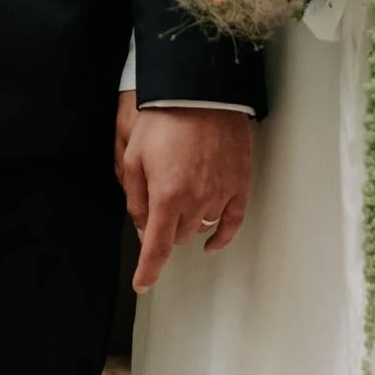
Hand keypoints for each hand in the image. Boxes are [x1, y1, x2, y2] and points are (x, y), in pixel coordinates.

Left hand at [120, 106, 254, 293]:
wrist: (201, 90)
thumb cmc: (163, 118)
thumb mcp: (134, 156)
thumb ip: (136, 198)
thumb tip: (142, 227)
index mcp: (166, 196)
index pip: (156, 248)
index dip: (148, 270)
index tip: (142, 283)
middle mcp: (196, 201)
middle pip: (177, 236)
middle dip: (165, 228)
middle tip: (158, 202)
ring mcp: (221, 194)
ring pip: (200, 228)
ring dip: (187, 223)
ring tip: (180, 198)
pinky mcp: (240, 184)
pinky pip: (232, 221)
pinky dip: (222, 236)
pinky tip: (212, 242)